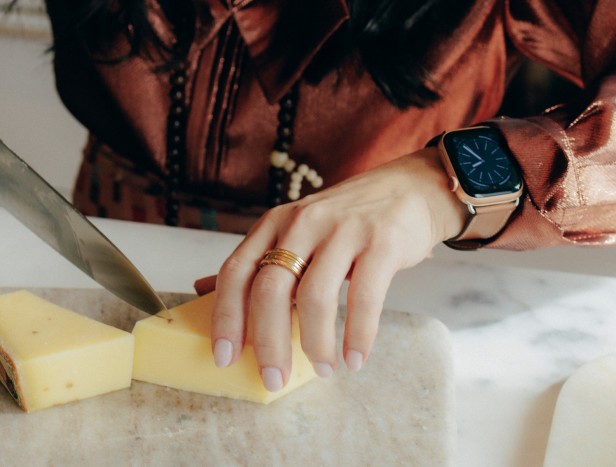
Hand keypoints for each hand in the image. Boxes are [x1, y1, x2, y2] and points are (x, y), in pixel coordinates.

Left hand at [209, 147, 464, 390]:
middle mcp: (304, 223)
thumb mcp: (297, 230)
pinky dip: (359, 335)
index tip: (224, 357)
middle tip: (273, 379)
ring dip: (316, 343)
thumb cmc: (348, 218)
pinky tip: (356, 358)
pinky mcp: (382, 242)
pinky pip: (365, 297)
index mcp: (276, 223)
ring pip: (315, 296)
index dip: (226, 317)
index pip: (237, 271)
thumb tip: (202, 289)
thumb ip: (257, 259)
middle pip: (271, 288)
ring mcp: (344, 230)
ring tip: (325, 369)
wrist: (410, 188)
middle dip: (269, 342)